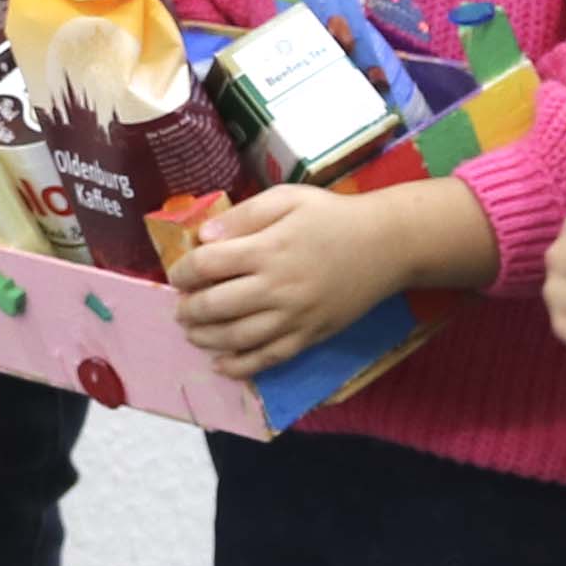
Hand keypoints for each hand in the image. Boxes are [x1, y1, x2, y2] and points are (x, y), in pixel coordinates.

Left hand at [169, 177, 463, 381]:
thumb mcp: (288, 198)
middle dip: (188, 309)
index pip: (207, 265)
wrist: (387, 245)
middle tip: (180, 307)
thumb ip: (244, 215)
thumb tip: (204, 237)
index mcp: (266, 249)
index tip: (178, 274)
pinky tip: (221, 365)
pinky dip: (240, 367)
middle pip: (215, 306)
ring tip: (193, 332)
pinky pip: (269, 359)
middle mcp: (276, 287)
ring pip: (237, 338)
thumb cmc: (333, 217)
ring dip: (205, 339)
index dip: (183, 271)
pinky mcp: (309, 336)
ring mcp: (294, 317)